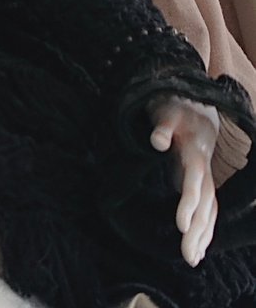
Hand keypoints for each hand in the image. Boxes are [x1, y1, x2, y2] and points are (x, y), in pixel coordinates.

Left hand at [149, 95, 218, 266]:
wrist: (194, 107)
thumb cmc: (173, 109)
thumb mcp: (164, 112)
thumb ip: (161, 126)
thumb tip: (157, 141)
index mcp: (194, 152)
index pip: (194, 181)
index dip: (189, 203)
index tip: (180, 225)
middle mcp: (203, 168)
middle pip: (205, 203)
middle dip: (197, 230)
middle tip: (188, 256)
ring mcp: (203, 177)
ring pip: (209, 209)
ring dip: (203, 235)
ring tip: (192, 259)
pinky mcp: (200, 184)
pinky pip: (208, 209)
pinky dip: (205, 230)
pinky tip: (198, 250)